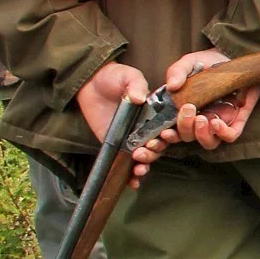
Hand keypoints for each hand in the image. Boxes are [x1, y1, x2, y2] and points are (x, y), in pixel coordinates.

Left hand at [76, 62, 166, 180]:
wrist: (91, 82)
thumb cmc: (113, 76)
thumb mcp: (127, 75)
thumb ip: (135, 84)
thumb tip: (140, 98)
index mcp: (154, 113)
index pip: (167, 129)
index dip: (169, 136)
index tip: (163, 137)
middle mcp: (145, 128)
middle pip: (158, 147)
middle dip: (153, 153)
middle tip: (144, 150)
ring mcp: (131, 139)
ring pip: (145, 158)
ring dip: (145, 166)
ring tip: (139, 167)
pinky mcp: (117, 146)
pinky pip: (127, 165)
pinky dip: (131, 177)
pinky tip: (133, 182)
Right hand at [158, 49, 259, 150]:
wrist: (233, 55)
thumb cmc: (209, 63)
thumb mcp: (189, 63)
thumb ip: (177, 72)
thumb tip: (171, 86)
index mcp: (184, 111)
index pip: (172, 132)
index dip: (165, 139)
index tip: (160, 135)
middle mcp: (200, 120)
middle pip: (188, 137)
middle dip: (184, 128)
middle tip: (188, 109)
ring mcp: (218, 121)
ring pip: (209, 143)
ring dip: (201, 135)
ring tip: (200, 118)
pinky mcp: (237, 120)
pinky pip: (231, 136)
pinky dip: (222, 133)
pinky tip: (215, 122)